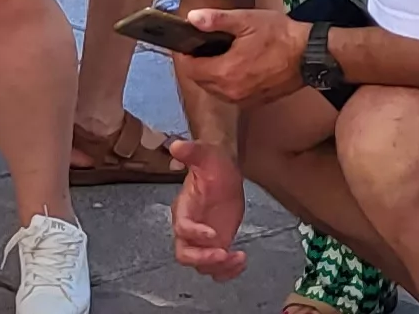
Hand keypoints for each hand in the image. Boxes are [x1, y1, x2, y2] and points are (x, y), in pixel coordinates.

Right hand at [167, 143, 250, 279]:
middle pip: (185, 254)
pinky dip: (228, 270)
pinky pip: (217, 267)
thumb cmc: (212, 163)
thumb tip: (176, 146)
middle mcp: (190, 228)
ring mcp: (203, 240)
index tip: (213, 233)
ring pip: (202, 265)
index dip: (195, 234)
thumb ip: (191, 152)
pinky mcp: (218, 244)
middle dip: (203, 259)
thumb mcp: (205, 154)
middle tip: (223, 254)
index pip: (182, 228)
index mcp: (184, 208)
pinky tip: (242, 260)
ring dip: (219, 267)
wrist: (224, 170)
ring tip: (238, 258)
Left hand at [174, 8, 309, 105]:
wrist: (308, 55)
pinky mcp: (255, 103)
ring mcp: (243, 101)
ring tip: (222, 55)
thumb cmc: (279, 36)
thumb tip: (192, 18)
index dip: (186, 55)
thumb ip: (216, 20)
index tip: (189, 43)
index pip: (190, 69)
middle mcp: (231, 92)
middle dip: (198, 65)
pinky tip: (237, 67)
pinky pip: (230, 96)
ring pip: (214, 90)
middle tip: (206, 46)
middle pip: (200, 81)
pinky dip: (227, 84)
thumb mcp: (246, 20)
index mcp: (225, 72)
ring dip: (212, 75)